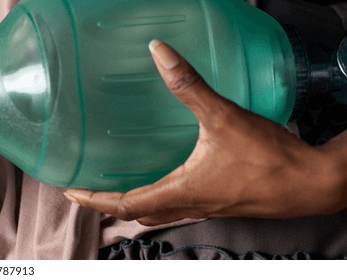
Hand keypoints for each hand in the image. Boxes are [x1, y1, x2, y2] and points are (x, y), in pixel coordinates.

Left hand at [64, 40, 346, 224]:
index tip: (72, 191)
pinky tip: (169, 179)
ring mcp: (207, 207)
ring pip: (160, 213)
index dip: (95, 199)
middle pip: (137, 213)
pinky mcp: (223, 202)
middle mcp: (189, 205)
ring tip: (119, 187)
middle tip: (88, 190)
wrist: (314, 183)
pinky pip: (181, 206)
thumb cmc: (270, 159)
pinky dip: (163, 199)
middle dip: (109, 204)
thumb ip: (189, 85)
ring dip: (135, 204)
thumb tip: (160, 53)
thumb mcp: (223, 117)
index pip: (124, 204)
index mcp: (181, 191)